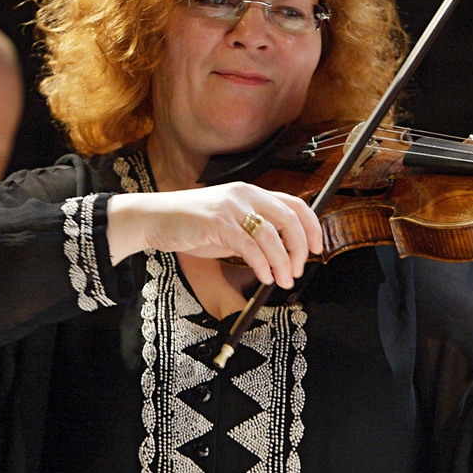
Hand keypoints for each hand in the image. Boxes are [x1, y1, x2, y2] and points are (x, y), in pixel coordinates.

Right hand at [107, 182, 323, 288]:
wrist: (155, 218)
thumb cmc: (191, 223)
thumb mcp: (229, 222)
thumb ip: (253, 230)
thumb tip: (281, 252)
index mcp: (251, 192)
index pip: (294, 203)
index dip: (311, 226)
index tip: (316, 247)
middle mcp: (245, 194)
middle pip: (289, 218)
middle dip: (300, 248)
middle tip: (299, 269)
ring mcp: (232, 207)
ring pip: (272, 236)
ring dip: (283, 262)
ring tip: (283, 280)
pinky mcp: (219, 222)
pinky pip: (250, 246)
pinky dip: (262, 264)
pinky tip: (264, 276)